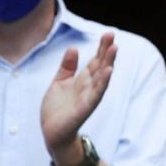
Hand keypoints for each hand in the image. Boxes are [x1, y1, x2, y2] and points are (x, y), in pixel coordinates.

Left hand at [41, 33, 116, 155]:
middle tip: (112, 35)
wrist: (52, 132)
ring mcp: (89, 96)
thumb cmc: (57, 109)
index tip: (108, 33)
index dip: (101, 47)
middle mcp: (89, 86)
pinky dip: (104, 82)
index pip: (95, 60)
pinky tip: (109, 71)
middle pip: (101, 65)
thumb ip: (67, 67)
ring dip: (109, 63)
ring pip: (102, 77)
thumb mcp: (59, 82)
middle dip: (106, 50)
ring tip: (114, 48)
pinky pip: (97, 93)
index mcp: (83, 80)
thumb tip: (73, 48)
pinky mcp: (85, 107)